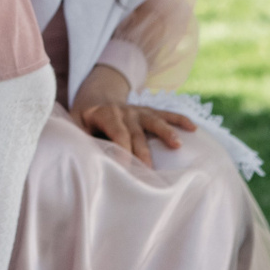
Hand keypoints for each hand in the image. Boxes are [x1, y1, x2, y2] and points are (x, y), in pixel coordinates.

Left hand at [73, 99, 195, 167]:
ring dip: (166, 132)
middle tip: (150, 173)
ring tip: (177, 145)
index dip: (121, 150)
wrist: (96, 97)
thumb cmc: (85, 119)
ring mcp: (138, 111)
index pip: (117, 132)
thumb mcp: (75, 125)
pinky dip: (180, 120)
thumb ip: (82, 139)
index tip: (125, 169)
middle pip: (136, 134)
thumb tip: (86, 159)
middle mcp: (124, 111)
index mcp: (105, 114)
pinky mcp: (149, 112)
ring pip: (154, 121)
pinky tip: (194, 129)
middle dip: (143, 153)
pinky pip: (167, 114)